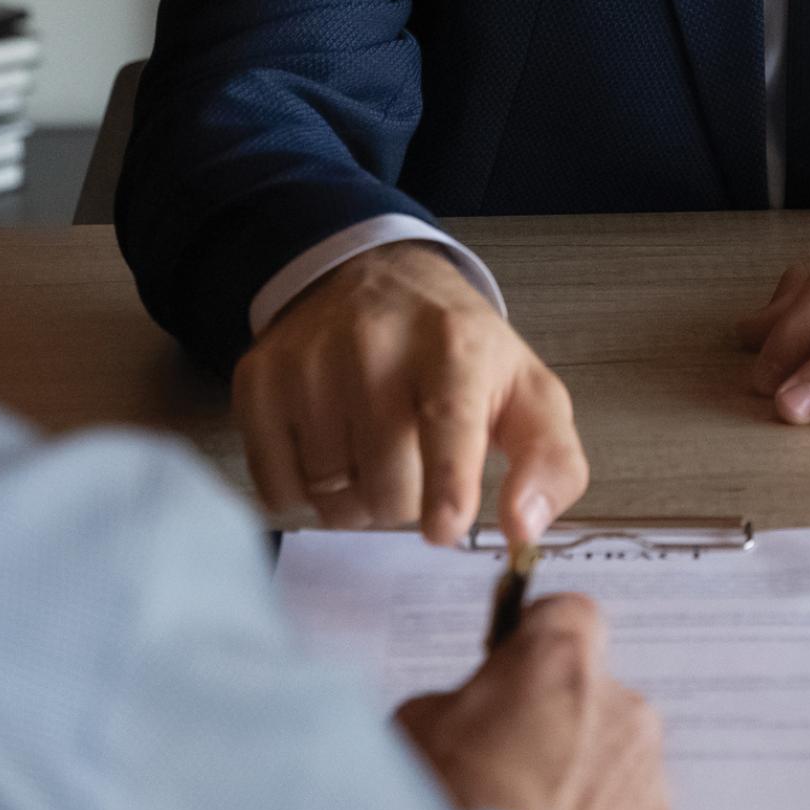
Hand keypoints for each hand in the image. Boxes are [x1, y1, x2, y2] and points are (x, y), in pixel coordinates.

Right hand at [236, 241, 589, 544]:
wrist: (375, 278)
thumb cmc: (461, 352)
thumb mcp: (527, 394)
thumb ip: (550, 464)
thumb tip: (524, 530)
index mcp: (455, 344)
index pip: (448, 419)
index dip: (447, 483)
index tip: (445, 529)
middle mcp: (375, 342)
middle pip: (387, 482)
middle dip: (406, 500)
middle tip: (413, 463)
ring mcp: (309, 358)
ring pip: (330, 493)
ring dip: (355, 502)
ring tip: (371, 454)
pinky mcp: (259, 378)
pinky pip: (276, 486)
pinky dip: (303, 494)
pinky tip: (327, 453)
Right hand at [396, 596, 670, 809]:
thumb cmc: (447, 806)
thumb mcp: (419, 723)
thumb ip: (468, 699)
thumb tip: (476, 710)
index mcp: (562, 661)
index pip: (571, 614)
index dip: (542, 639)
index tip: (522, 662)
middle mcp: (622, 707)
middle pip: (596, 696)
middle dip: (562, 721)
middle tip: (510, 764)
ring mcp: (647, 777)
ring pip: (615, 763)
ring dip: (582, 782)